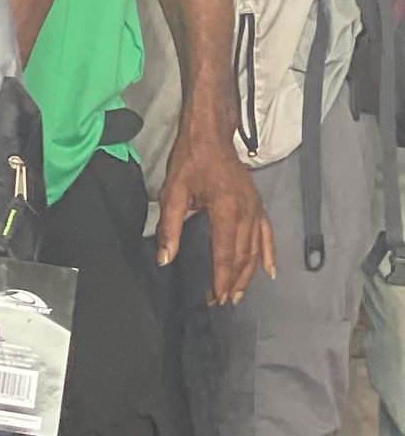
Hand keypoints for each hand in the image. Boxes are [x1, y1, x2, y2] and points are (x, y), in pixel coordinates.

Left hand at [156, 121, 274, 304]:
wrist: (210, 134)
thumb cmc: (190, 161)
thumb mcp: (172, 193)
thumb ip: (169, 228)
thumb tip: (165, 259)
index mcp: (226, 210)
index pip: (225, 254)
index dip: (221, 278)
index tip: (215, 297)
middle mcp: (247, 212)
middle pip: (243, 256)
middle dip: (233, 282)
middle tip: (222, 301)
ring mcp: (256, 209)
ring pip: (256, 250)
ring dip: (248, 274)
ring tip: (238, 294)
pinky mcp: (258, 205)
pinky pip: (268, 235)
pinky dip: (269, 254)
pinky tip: (270, 272)